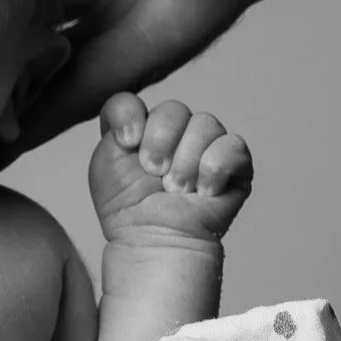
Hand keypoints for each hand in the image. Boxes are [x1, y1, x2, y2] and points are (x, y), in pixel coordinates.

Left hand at [89, 93, 251, 244]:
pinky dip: (214, 168)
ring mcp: (206, 146)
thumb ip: (116, 119)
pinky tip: (203, 191)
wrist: (154, 239)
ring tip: (177, 190)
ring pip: (205, 124)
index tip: (127, 143)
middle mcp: (175, 132)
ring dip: (186, 162)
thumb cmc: (128, 207)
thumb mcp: (105, 159)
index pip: (133, 100)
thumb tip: (140, 110)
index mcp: (141, 128)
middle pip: (173, 109)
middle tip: (155, 173)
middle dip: (160, 143)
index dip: (130, 117)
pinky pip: (233, 146)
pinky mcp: (235, 165)